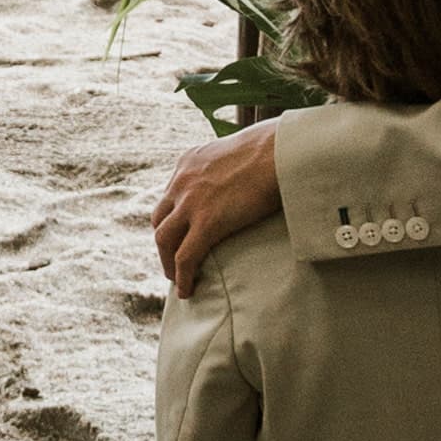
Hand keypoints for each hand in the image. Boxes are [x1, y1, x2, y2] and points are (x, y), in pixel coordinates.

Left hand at [151, 121, 282, 291]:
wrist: (280, 151)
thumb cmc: (274, 149)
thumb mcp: (240, 151)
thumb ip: (233, 166)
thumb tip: (250, 176)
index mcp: (190, 162)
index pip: (172, 195)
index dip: (175, 219)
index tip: (184, 234)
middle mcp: (182, 181)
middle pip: (160, 218)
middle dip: (165, 242)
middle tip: (175, 260)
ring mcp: (191, 202)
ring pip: (163, 240)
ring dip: (167, 262)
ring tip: (178, 279)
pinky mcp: (207, 223)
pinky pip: (185, 257)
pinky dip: (182, 277)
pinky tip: (187, 291)